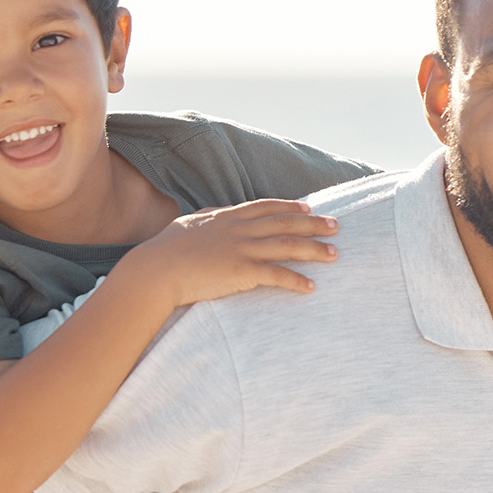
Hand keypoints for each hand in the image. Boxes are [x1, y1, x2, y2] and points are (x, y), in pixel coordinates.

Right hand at [119, 199, 338, 306]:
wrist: (155, 270)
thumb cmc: (165, 250)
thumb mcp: (188, 225)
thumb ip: (207, 217)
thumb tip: (213, 212)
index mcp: (227, 217)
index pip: (266, 207)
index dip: (290, 206)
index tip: (309, 206)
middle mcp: (239, 229)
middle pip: (285, 223)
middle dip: (314, 224)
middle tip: (336, 226)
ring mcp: (242, 249)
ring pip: (288, 246)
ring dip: (314, 250)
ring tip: (334, 254)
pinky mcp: (242, 272)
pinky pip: (277, 275)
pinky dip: (297, 280)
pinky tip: (311, 286)